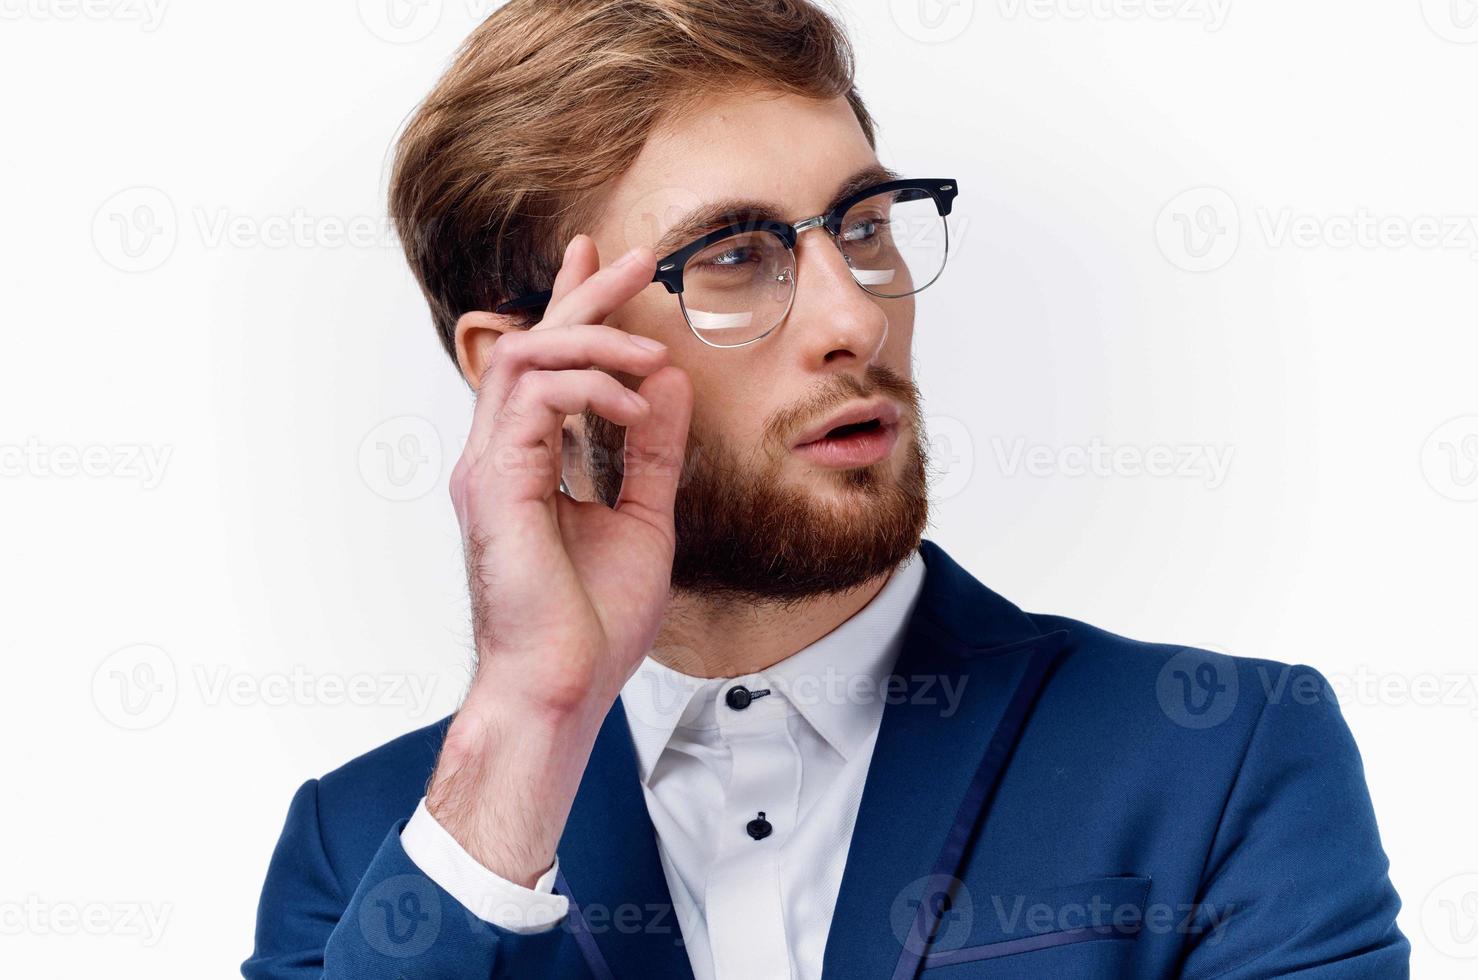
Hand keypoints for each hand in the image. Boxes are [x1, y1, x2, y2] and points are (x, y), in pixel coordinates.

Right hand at [426, 234, 692, 885]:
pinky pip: (536, 398)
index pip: (545, 366)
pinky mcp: (496, 483)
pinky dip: (591, 387)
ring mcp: (489, 468)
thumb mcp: (642, 518)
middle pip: (532, 343)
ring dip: (594, 338)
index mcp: (526, 465)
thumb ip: (649, 451)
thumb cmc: (593, 624)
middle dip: (586, 294)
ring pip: (526, 356)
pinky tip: (636, 402)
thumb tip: (667, 384)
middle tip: (638, 258)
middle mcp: (498, 457)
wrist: (561, 689)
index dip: (574, 306)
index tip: (604, 258)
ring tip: (653, 352)